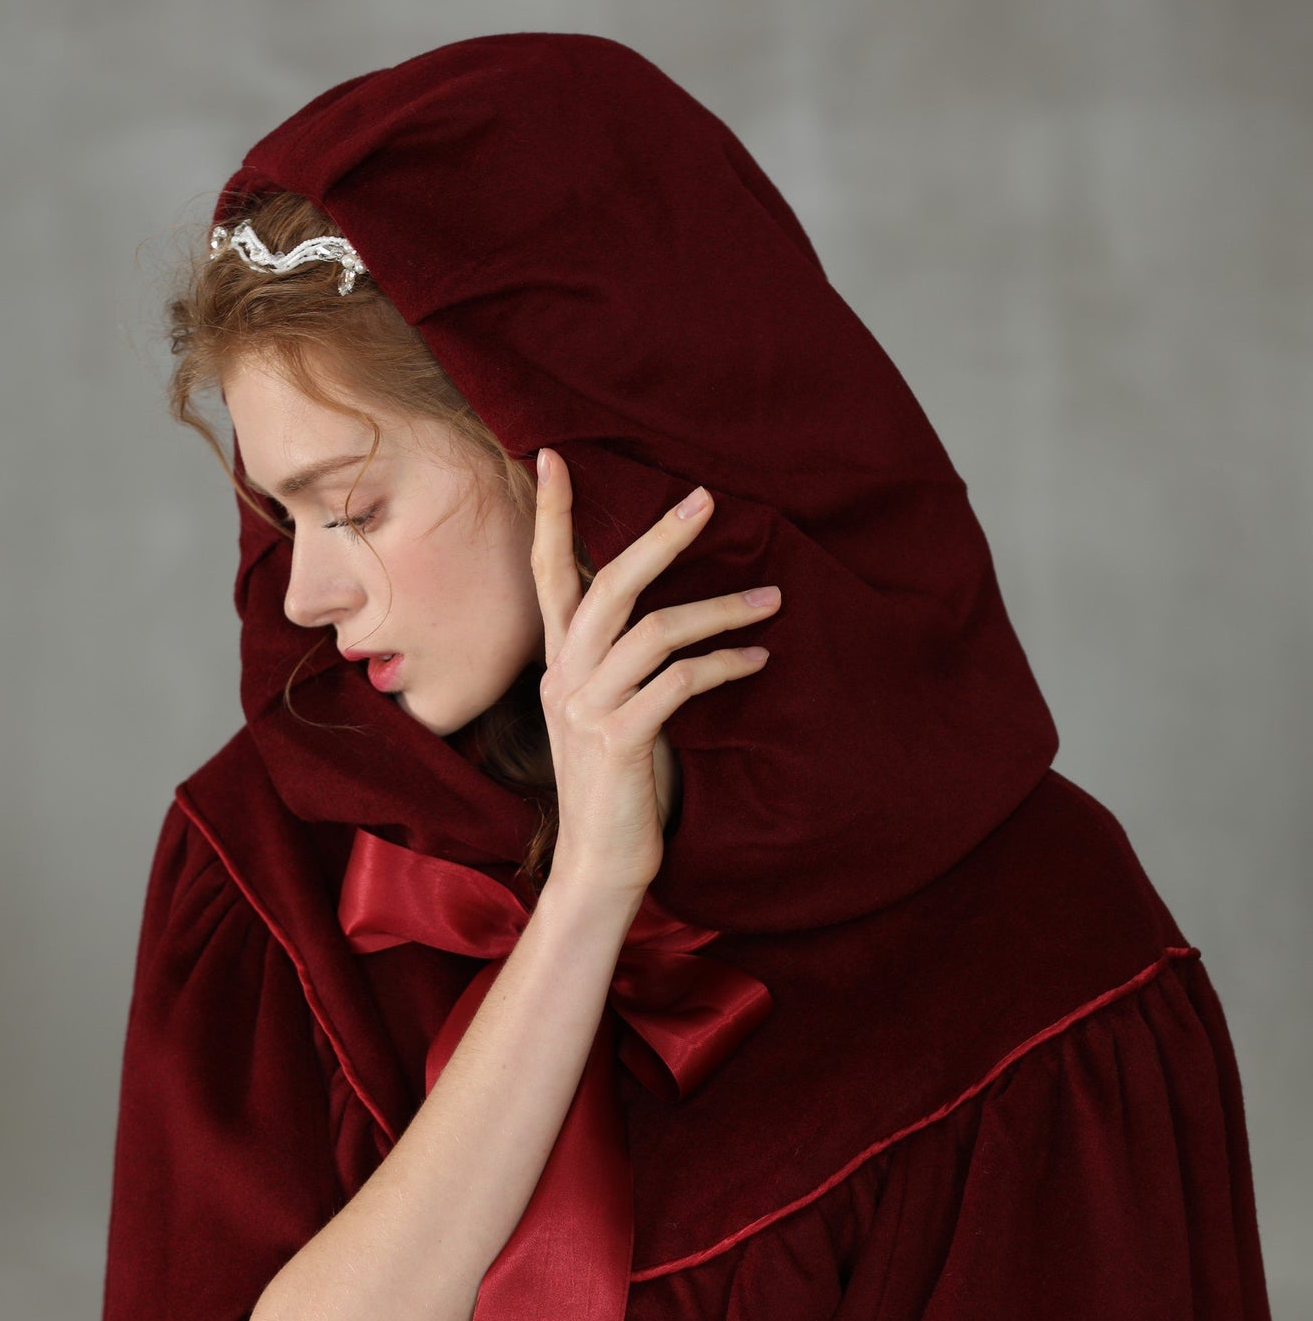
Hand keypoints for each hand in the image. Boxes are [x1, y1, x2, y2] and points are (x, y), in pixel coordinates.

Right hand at [532, 450, 778, 899]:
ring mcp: (586, 710)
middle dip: (657, 538)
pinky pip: (678, 683)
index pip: (548, 575)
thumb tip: (661, 617)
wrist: (599, 866)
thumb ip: (622, 665)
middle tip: (706, 499)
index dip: (553, 516)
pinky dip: (724, 664)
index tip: (556, 455)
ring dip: (720, 609)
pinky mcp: (618, 742)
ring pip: (652, 631)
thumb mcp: (609, 713)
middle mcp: (563, 678)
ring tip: (773, 599)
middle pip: (605, 586)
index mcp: (559, 665)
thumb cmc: (616, 788)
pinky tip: (758, 659)